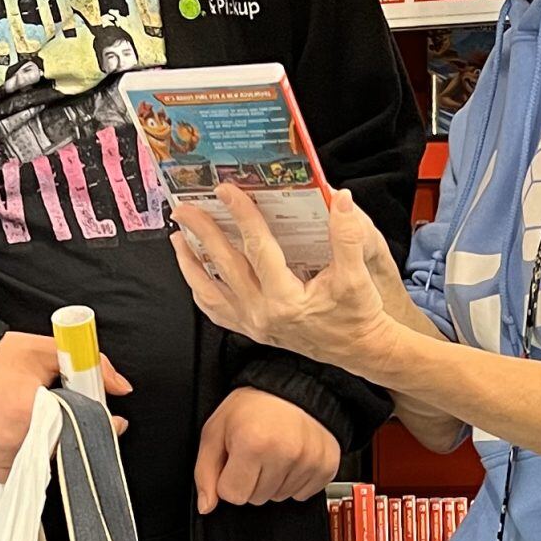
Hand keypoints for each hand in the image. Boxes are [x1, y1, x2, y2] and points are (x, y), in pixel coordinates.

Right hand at [0, 331, 131, 481]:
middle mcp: (9, 441)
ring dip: (49, 446)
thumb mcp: (44, 351)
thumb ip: (89, 364)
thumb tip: (121, 386)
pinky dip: (26, 456)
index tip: (112, 422)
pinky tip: (19, 433)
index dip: (98, 425)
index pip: (78, 430)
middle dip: (72, 433)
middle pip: (62, 449)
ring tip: (35, 419)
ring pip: (43, 464)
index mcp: (26, 411)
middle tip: (63, 412)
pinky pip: (20, 471)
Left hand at [171, 187, 398, 375]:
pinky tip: (195, 275)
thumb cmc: (358, 315)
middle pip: (224, 266)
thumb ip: (348, 236)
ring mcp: (254, 324)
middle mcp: (263, 313)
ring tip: (179, 239)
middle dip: (202, 233)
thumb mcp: (357, 275)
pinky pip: (216, 311)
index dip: (241, 215)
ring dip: (190, 265)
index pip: (257, 248)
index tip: (226, 191)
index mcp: (286, 299)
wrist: (360, 348)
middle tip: (185, 209)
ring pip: (210, 293)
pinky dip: (201, 291)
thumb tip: (340, 200)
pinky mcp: (253, 330)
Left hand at [195, 388, 342, 514]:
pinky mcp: (326, 467)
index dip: (229, 479)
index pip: (233, 495)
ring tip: (275, 452)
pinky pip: (302, 495)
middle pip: (256, 499)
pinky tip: (292, 459)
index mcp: (253, 443)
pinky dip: (295, 481)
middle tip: (257, 452)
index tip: (236, 459)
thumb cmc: (253, 407)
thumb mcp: (216, 430)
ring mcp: (309, 461)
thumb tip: (206, 506)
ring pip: (279, 498)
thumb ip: (205, 471)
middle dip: (251, 480)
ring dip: (273, 481)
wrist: (294, 388)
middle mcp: (284, 453)